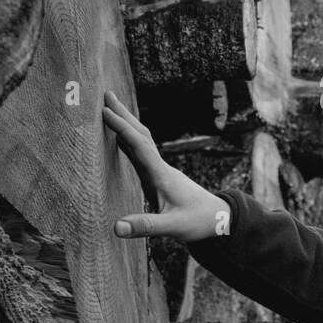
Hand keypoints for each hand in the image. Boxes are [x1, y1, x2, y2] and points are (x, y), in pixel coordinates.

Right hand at [102, 90, 232, 241]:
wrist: (218, 220)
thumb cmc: (198, 222)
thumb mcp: (172, 227)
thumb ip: (145, 226)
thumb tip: (116, 227)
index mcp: (161, 174)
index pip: (139, 145)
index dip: (121, 128)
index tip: (104, 111)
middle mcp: (160, 168)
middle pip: (141, 134)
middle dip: (124, 114)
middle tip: (106, 94)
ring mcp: (159, 171)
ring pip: (141, 142)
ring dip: (125, 125)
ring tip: (108, 110)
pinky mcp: (158, 178)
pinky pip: (140, 154)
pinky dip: (128, 142)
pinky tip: (119, 139)